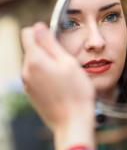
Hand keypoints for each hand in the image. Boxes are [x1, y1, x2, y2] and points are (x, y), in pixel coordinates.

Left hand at [21, 22, 95, 149]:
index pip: (27, 34)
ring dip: (47, 63)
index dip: (41, 31)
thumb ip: (51, 44)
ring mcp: (28, 84)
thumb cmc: (77, 92)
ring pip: (34, 64)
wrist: (73, 122)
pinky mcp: (32, 95)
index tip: (54, 37)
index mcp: (35, 60)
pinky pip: (36, 77)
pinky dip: (47, 76)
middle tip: (66, 60)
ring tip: (66, 75)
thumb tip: (38, 27)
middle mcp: (26, 71)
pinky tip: (61, 85)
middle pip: (32, 50)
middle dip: (46, 49)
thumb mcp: (68, 63)